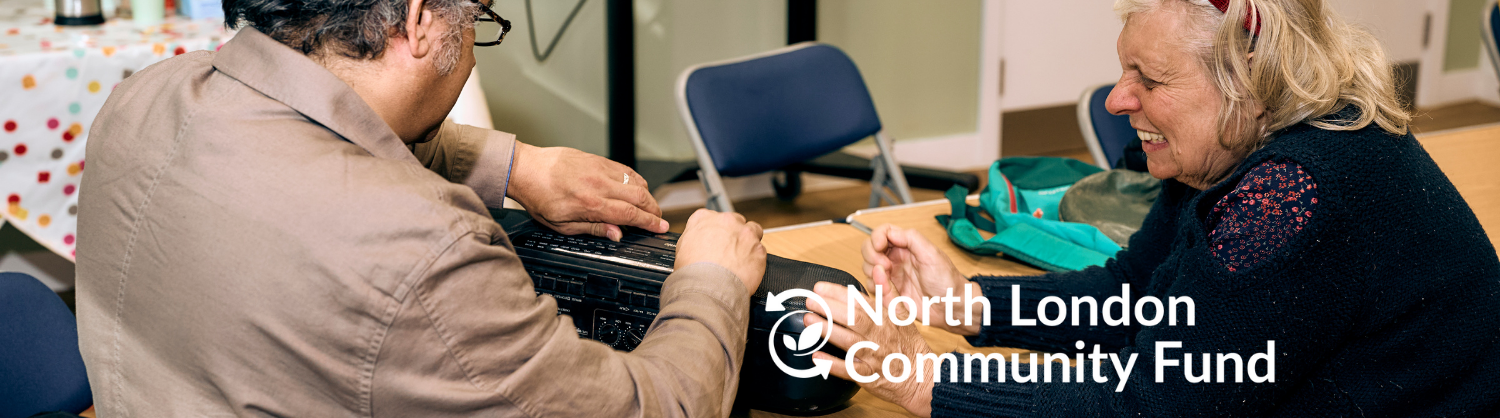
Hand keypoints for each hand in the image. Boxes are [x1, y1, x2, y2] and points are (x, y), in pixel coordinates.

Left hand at [507, 143, 668, 240]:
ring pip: (636, 181)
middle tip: (659, 220)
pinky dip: (636, 180)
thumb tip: (617, 235)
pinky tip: (637, 188)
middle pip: (640, 197)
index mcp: (590, 204)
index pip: (630, 214)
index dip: (650, 222)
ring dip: (648, 195)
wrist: (526, 169)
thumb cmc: (539, 197)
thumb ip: (593, 228)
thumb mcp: (562, 224)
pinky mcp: (598, 159)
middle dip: (654, 210)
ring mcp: (600, 169)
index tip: (661, 227)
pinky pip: (625, 170)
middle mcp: (599, 184)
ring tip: (649, 206)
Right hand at [674, 209, 765, 293]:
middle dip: (733, 234)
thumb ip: (692, 238)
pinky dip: (755, 260)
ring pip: (753, 231)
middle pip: (734, 221)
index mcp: (704, 219)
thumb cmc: (692, 273)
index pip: (711, 217)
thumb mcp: (681, 249)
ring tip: (741, 258)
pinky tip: (746, 270)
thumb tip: (697, 241)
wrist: (708, 289)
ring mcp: (745, 234)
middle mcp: (726, 221)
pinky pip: (760, 251)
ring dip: (748, 241)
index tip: (714, 239)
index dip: (714, 230)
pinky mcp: (759, 249)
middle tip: (728, 250)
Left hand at [806, 280, 934, 417]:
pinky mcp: (869, 377)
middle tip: (811, 301)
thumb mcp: (903, 315)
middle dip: (830, 309)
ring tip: (810, 321)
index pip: (861, 302)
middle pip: (854, 319)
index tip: (820, 287)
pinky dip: (833, 365)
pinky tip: (817, 356)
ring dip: (828, 331)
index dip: (839, 293)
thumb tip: (878, 269)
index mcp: (886, 319)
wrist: (922, 378)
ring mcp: (874, 357)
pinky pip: (850, 371)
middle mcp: (880, 336)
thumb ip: (888, 291)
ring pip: (850, 342)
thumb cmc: (908, 345)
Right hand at [861, 225, 980, 335]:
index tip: (879, 247)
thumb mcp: (931, 254)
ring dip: (875, 277)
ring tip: (889, 283)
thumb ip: (911, 238)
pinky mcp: (891, 293)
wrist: (951, 307)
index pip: (881, 233)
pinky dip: (880, 292)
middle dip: (871, 257)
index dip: (876, 238)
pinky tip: (893, 295)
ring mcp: (892, 276)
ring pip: (868, 271)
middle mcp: (896, 259)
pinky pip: (875, 291)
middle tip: (885, 267)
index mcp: (906, 246)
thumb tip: (889, 232)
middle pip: (869, 250)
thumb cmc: (947, 281)